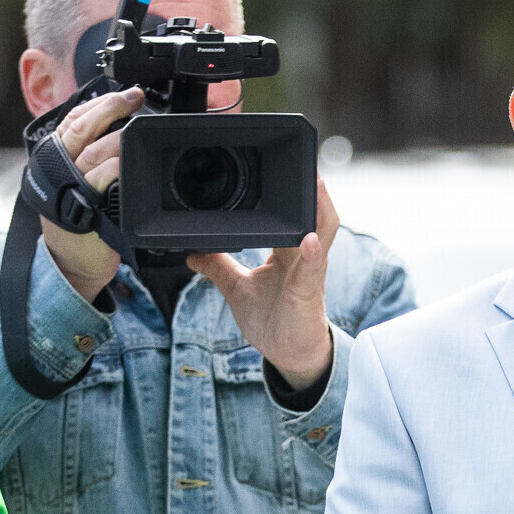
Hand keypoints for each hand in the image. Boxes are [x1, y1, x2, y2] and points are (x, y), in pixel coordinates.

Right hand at [37, 86, 144, 300]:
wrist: (73, 266)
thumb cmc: (81, 226)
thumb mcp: (81, 186)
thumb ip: (91, 160)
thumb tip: (119, 133)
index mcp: (56, 158)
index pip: (73, 120)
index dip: (97, 103)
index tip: (124, 92)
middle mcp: (57, 168)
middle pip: (79, 127)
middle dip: (109, 107)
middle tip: (134, 96)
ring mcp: (68, 186)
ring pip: (92, 149)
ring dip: (118, 134)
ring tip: (139, 124)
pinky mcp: (83, 206)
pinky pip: (100, 177)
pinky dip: (116, 165)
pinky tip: (129, 158)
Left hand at [185, 177, 340, 390]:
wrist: (289, 355)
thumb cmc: (272, 320)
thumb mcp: (237, 288)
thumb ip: (218, 267)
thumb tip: (192, 252)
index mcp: (288, 251)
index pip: (293, 212)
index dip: (293, 189)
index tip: (283, 162)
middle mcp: (302, 256)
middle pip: (314, 214)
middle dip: (313, 187)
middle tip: (307, 157)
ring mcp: (308, 274)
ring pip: (321, 234)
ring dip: (319, 208)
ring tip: (316, 183)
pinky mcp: (306, 294)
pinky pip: (311, 270)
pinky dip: (310, 253)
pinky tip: (307, 238)